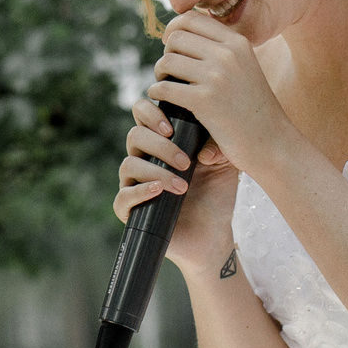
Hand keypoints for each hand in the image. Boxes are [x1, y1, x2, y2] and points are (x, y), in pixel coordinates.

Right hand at [114, 99, 239, 268]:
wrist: (214, 234)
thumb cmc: (216, 195)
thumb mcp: (225, 165)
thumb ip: (219, 145)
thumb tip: (204, 150)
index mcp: (161, 141)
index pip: (142, 113)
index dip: (150, 113)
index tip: (171, 127)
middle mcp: (143, 158)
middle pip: (135, 136)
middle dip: (161, 146)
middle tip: (186, 162)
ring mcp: (134, 183)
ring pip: (129, 164)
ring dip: (157, 172)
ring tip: (182, 185)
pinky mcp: (130, 209)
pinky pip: (122, 197)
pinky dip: (139, 192)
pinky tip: (157, 191)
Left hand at [142, 13, 298, 183]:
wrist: (272, 142)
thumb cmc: (254, 108)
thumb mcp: (245, 67)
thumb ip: (221, 50)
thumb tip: (182, 33)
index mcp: (237, 42)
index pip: (191, 19)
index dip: (173, 30)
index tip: (171, 47)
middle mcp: (228, 54)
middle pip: (176, 38)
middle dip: (167, 53)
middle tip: (170, 72)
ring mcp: (216, 76)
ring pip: (167, 61)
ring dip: (160, 73)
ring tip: (166, 84)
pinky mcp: (204, 100)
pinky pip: (164, 87)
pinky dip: (157, 92)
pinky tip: (162, 99)